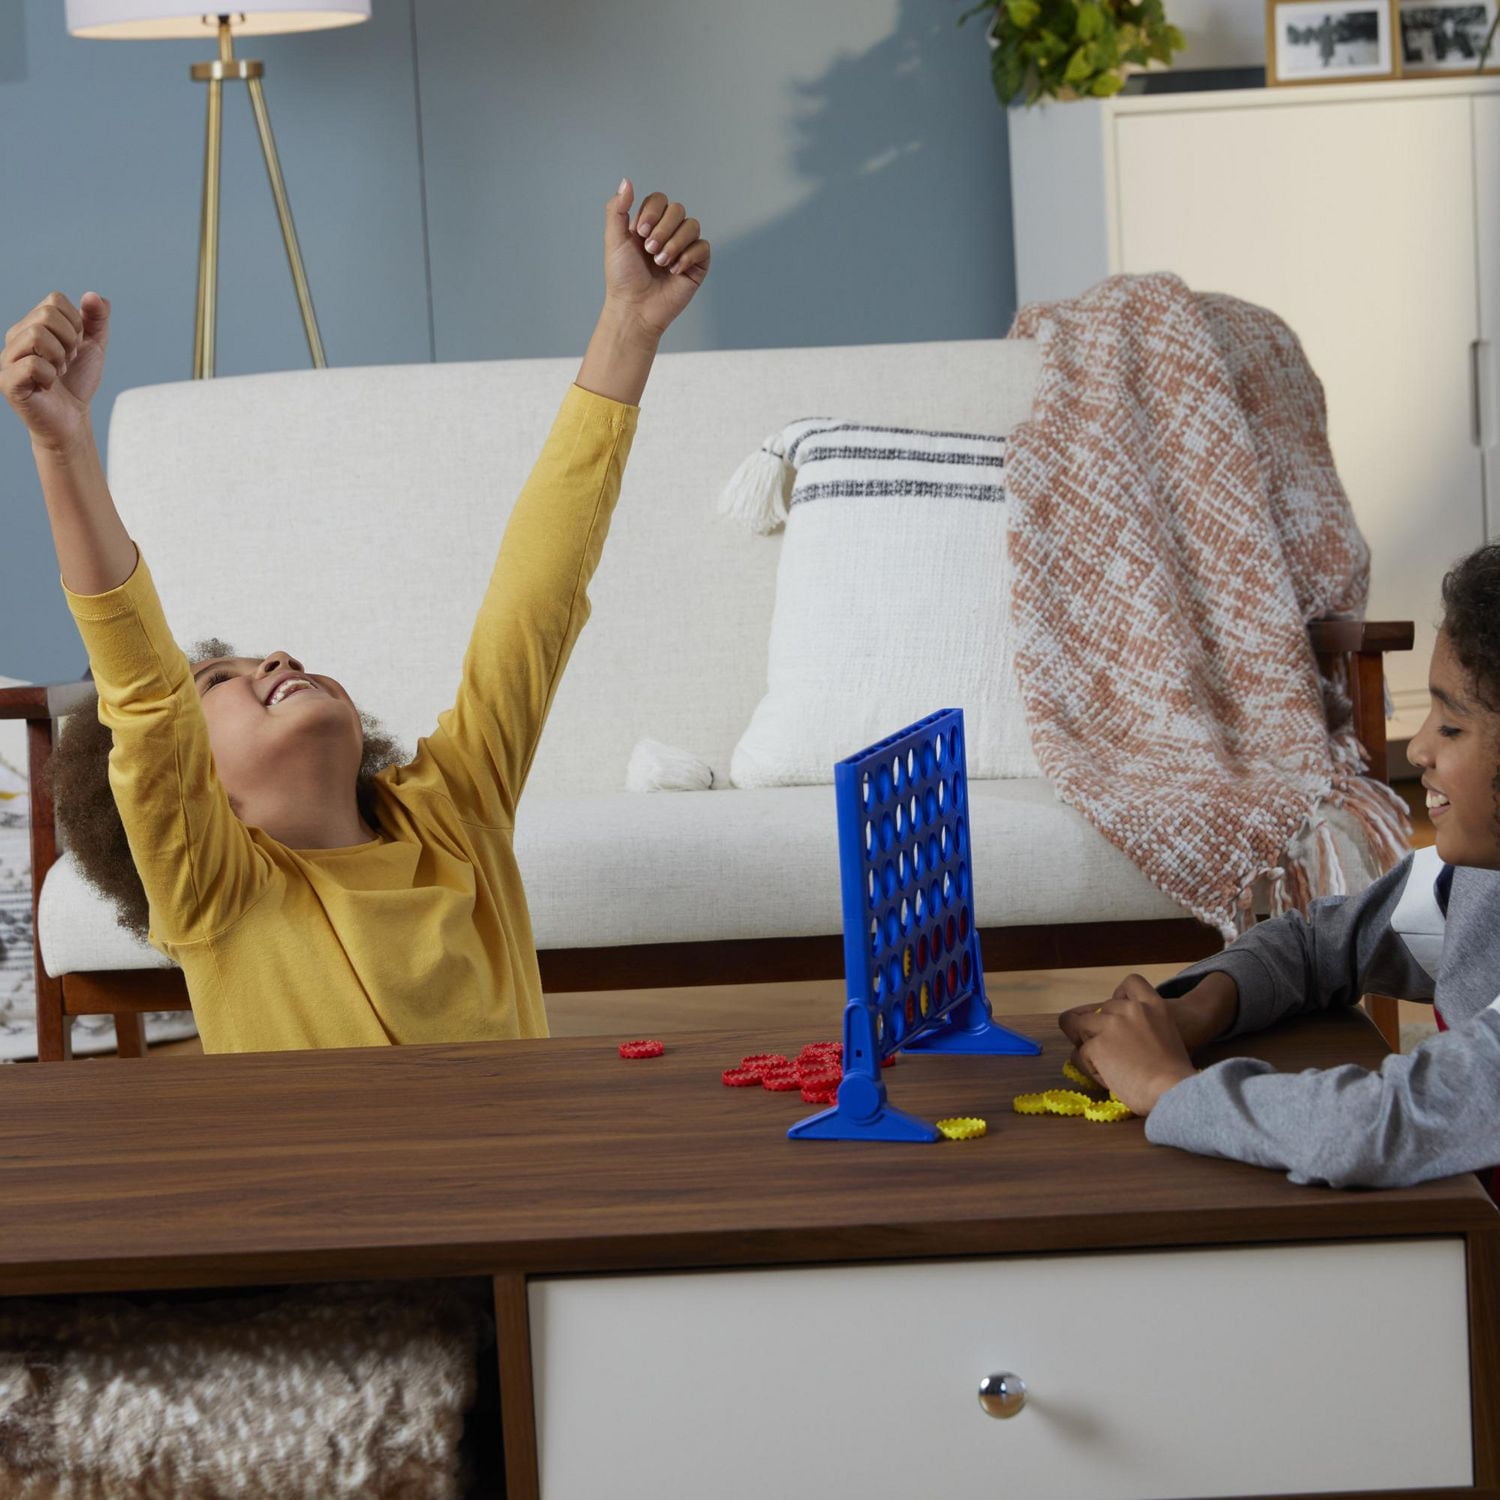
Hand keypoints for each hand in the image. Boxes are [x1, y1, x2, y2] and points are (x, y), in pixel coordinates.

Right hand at [1, 292, 109, 453]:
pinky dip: (51, 376)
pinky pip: (34, 364)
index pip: (55, 300)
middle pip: (47, 315)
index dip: (76, 324)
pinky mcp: (7, 381)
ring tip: (57, 372)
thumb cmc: (77, 382)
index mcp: (31, 324)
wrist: (73, 419)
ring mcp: (7, 358)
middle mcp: (14, 337)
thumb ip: (96, 319)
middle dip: (70, 341)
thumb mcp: (93, 346)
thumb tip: (95, 296)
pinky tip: (47, 386)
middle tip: (67, 362)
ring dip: (60, 357)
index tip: (75, 347)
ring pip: (37, 335)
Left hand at [603, 179, 709, 337]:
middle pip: (678, 210)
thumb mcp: (614, 239)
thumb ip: (617, 209)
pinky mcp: (697, 265)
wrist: (635, 308)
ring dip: (674, 243)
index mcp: (649, 224)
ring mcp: (684, 248)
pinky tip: (674, 270)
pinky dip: (688, 256)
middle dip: (663, 229)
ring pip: (692, 226)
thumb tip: (626, 181)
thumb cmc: (622, 278)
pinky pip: (702, 247)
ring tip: (660, 262)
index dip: (652, 212)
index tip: (640, 232)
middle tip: (650, 250)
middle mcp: (668, 233)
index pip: (660, 200)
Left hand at [1059, 969, 1236, 1084]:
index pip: (1130, 982)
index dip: (1119, 997)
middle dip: (1099, 1030)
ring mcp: (1109, 1025)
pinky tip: (1108, 1079)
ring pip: (1079, 1028)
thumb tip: (1117, 1035)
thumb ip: (1143, 1025)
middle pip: (1097, 1011)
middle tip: (1114, 1055)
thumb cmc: (1176, 1073)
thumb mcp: (1167, 1034)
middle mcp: (1128, 1009)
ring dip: (1089, 1046)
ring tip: (1108, 1066)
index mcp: (1152, 1004)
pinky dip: (1089, 1068)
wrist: (1174, 1091)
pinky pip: (1078, 1056)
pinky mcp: (1095, 1046)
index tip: (1120, 1015)